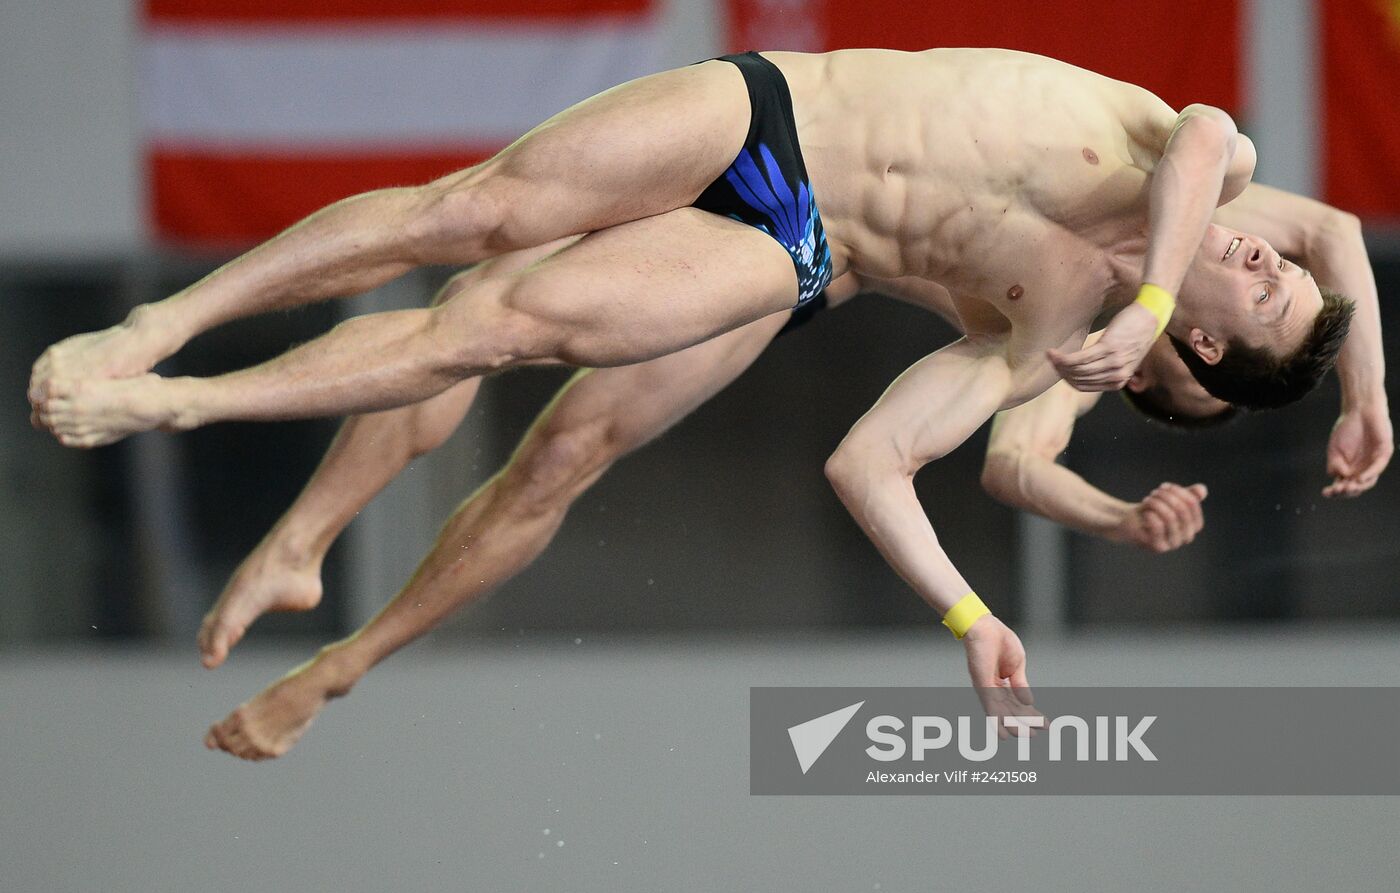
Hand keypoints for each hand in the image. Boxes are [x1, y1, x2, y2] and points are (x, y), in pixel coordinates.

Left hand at [961, 615, 1041, 738]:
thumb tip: (1029, 702)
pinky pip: (990, 705)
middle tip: (1037, 735)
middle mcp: (993, 688)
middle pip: (1010, 710)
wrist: (985, 626)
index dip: (1032, 714)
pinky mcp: (982, 684)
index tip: (1047, 725)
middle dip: (1024, 722)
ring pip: (1000, 712)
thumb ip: (1020, 684)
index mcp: (1002, 682)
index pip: (1018, 703)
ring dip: (1013, 725)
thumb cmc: (999, 640)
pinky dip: (996, 720)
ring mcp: (986, 687)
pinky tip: (1002, 732)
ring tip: (1025, 736)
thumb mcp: (1017, 664)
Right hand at [1047, 301, 1159, 391]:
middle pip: (1079, 379)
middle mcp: (1117, 374)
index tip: (1059, 370)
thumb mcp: (1126, 358)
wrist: (1150, 316)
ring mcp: (1113, 362)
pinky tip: (1052, 352)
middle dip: (1061, 372)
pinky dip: (1063, 357)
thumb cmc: (1137, 334)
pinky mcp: (1108, 348)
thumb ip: (1111, 369)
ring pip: (1077, 370)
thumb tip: (1089, 374)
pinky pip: (1079, 358)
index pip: (1085, 387)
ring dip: (1059, 364)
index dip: (1068, 380)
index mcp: (1119, 380)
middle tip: (1051, 361)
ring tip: (1050, 356)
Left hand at [1117, 483, 1207, 551]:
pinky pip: (1158, 527)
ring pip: (1170, 517)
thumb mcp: (1171, 499)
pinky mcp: (1159, 547)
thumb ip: (1188, 494)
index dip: (1178, 491)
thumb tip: (1202, 489)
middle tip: (1154, 493)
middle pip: (1181, 509)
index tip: (1164, 486)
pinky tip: (1146, 512)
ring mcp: (1174, 544)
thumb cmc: (1154, 510)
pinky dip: (1151, 515)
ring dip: (1156, 503)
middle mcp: (1188, 536)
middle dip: (1166, 496)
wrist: (1132, 524)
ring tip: (1147, 500)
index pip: (1192, 503)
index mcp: (1195, 525)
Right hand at [1324, 401, 1392, 496]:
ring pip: (1368, 481)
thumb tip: (1340, 476)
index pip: (1343, 485)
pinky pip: (1377, 468)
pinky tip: (1359, 479)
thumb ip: (1335, 465)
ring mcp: (1374, 462)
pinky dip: (1369, 474)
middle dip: (1346, 492)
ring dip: (1358, 487)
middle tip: (1337, 490)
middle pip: (1356, 487)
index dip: (1335, 491)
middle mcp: (1363, 468)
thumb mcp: (1335, 450)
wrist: (1360, 410)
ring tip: (1347, 487)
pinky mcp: (1384, 454)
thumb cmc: (1347, 429)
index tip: (1325, 492)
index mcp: (1350, 469)